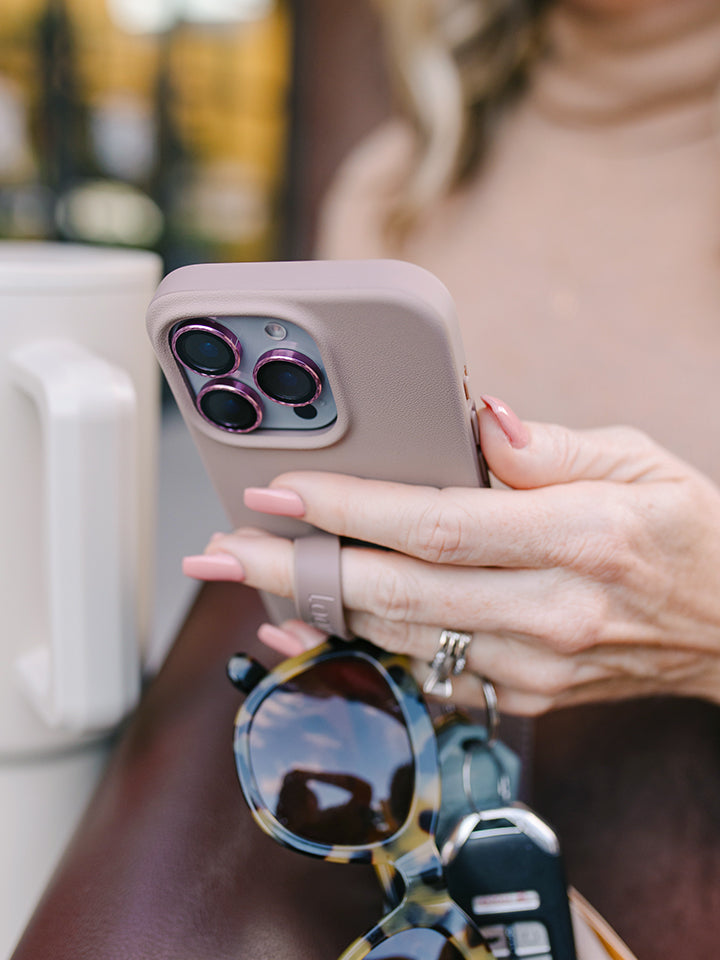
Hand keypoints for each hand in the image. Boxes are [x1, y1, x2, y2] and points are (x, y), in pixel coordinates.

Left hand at [184, 400, 719, 714]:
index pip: (438, 523)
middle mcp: (551, 612)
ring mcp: (535, 666)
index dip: (349, 507)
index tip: (280, 491)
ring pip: (399, 639)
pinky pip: (423, 677)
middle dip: (297, 568)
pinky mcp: (525, 696)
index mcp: (581, 538)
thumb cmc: (689, 533)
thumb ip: (550, 445)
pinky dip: (357, 653)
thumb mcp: (638, 463)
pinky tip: (307, 631)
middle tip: (223, 548)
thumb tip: (475, 419)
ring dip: (313, 609)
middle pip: (397, 591)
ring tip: (247, 578)